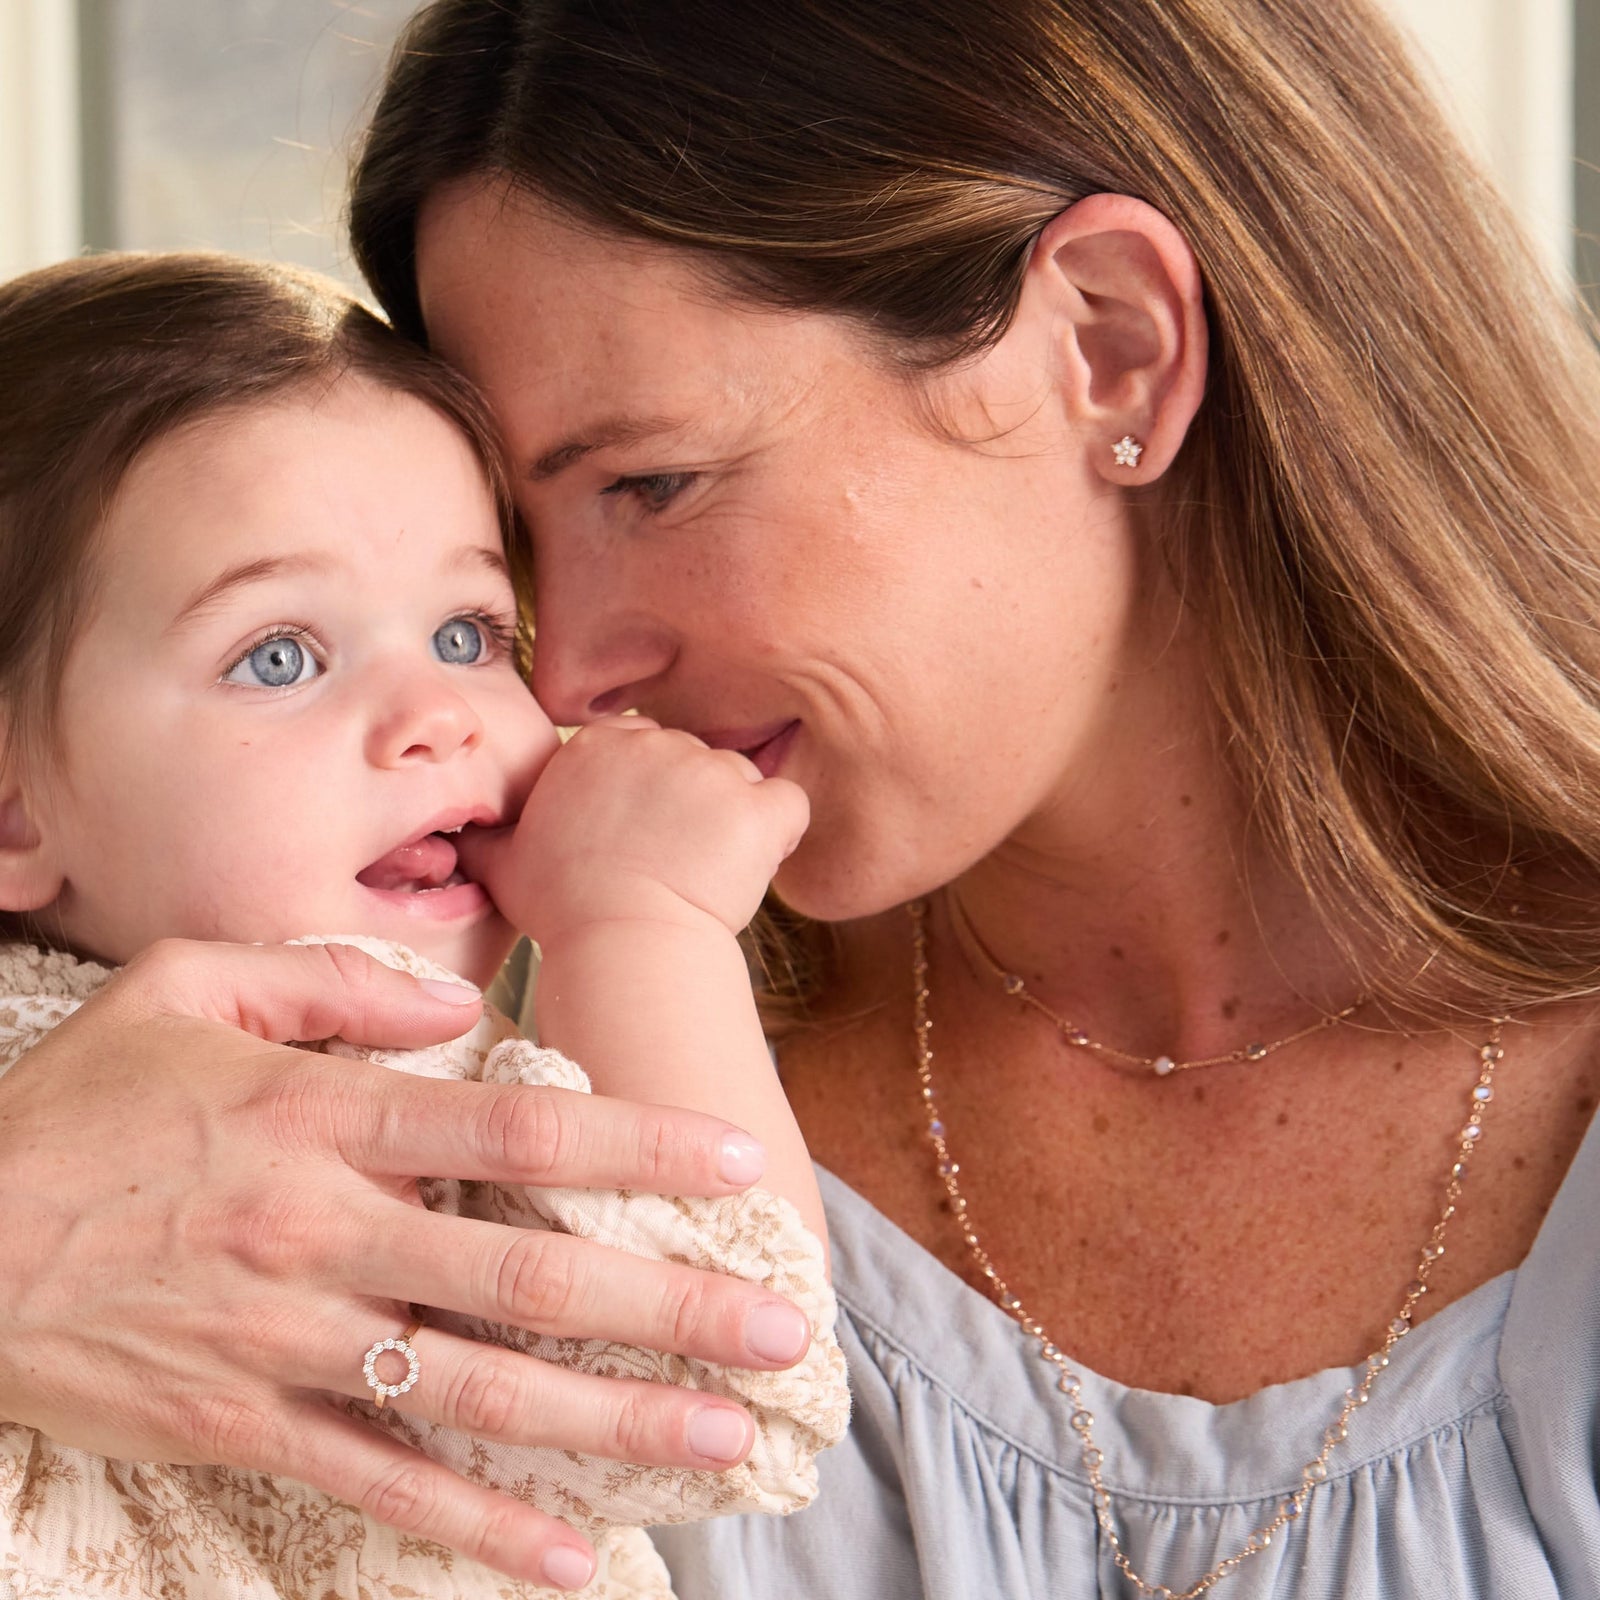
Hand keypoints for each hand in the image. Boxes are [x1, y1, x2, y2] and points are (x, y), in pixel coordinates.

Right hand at [0, 939, 807, 1588]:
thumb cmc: (75, 1102)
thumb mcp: (184, 985)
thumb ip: (330, 978)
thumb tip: (452, 1005)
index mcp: (323, 1117)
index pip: (517, 1128)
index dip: (638, 1144)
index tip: (737, 1162)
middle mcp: (323, 1232)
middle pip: (526, 1278)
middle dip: (670, 1308)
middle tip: (782, 1332)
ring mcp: (285, 1340)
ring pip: (476, 1392)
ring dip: (610, 1422)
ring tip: (721, 1439)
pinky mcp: (238, 1426)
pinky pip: (377, 1484)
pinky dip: (473, 1527)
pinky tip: (566, 1559)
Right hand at [463, 716, 809, 945]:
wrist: (622, 944)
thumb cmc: (563, 910)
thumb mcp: (507, 867)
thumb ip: (489, 837)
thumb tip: (461, 835)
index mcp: (597, 744)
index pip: (644, 750)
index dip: (650, 795)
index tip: (640, 838)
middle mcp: (657, 743)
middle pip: (693, 761)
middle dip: (692, 805)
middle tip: (672, 862)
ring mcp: (711, 771)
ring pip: (740, 780)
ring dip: (733, 821)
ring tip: (707, 874)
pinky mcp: (757, 806)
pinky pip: (788, 806)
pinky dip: (780, 833)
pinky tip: (754, 867)